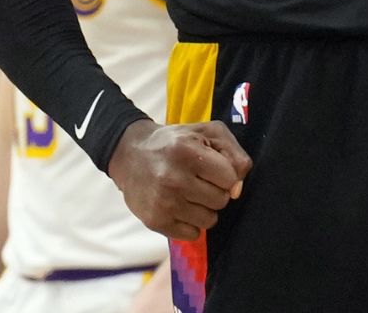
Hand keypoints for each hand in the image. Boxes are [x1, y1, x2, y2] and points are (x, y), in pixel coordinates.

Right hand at [108, 119, 251, 240]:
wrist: (130, 155)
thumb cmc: (176, 142)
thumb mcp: (208, 133)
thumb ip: (234, 155)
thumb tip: (237, 189)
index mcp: (187, 151)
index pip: (229, 178)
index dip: (226, 174)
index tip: (212, 168)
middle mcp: (173, 178)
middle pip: (221, 201)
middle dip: (216, 191)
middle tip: (198, 180)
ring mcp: (163, 202)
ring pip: (209, 220)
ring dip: (205, 209)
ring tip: (189, 193)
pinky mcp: (154, 221)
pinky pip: (192, 234)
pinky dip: (191, 223)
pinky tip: (180, 207)